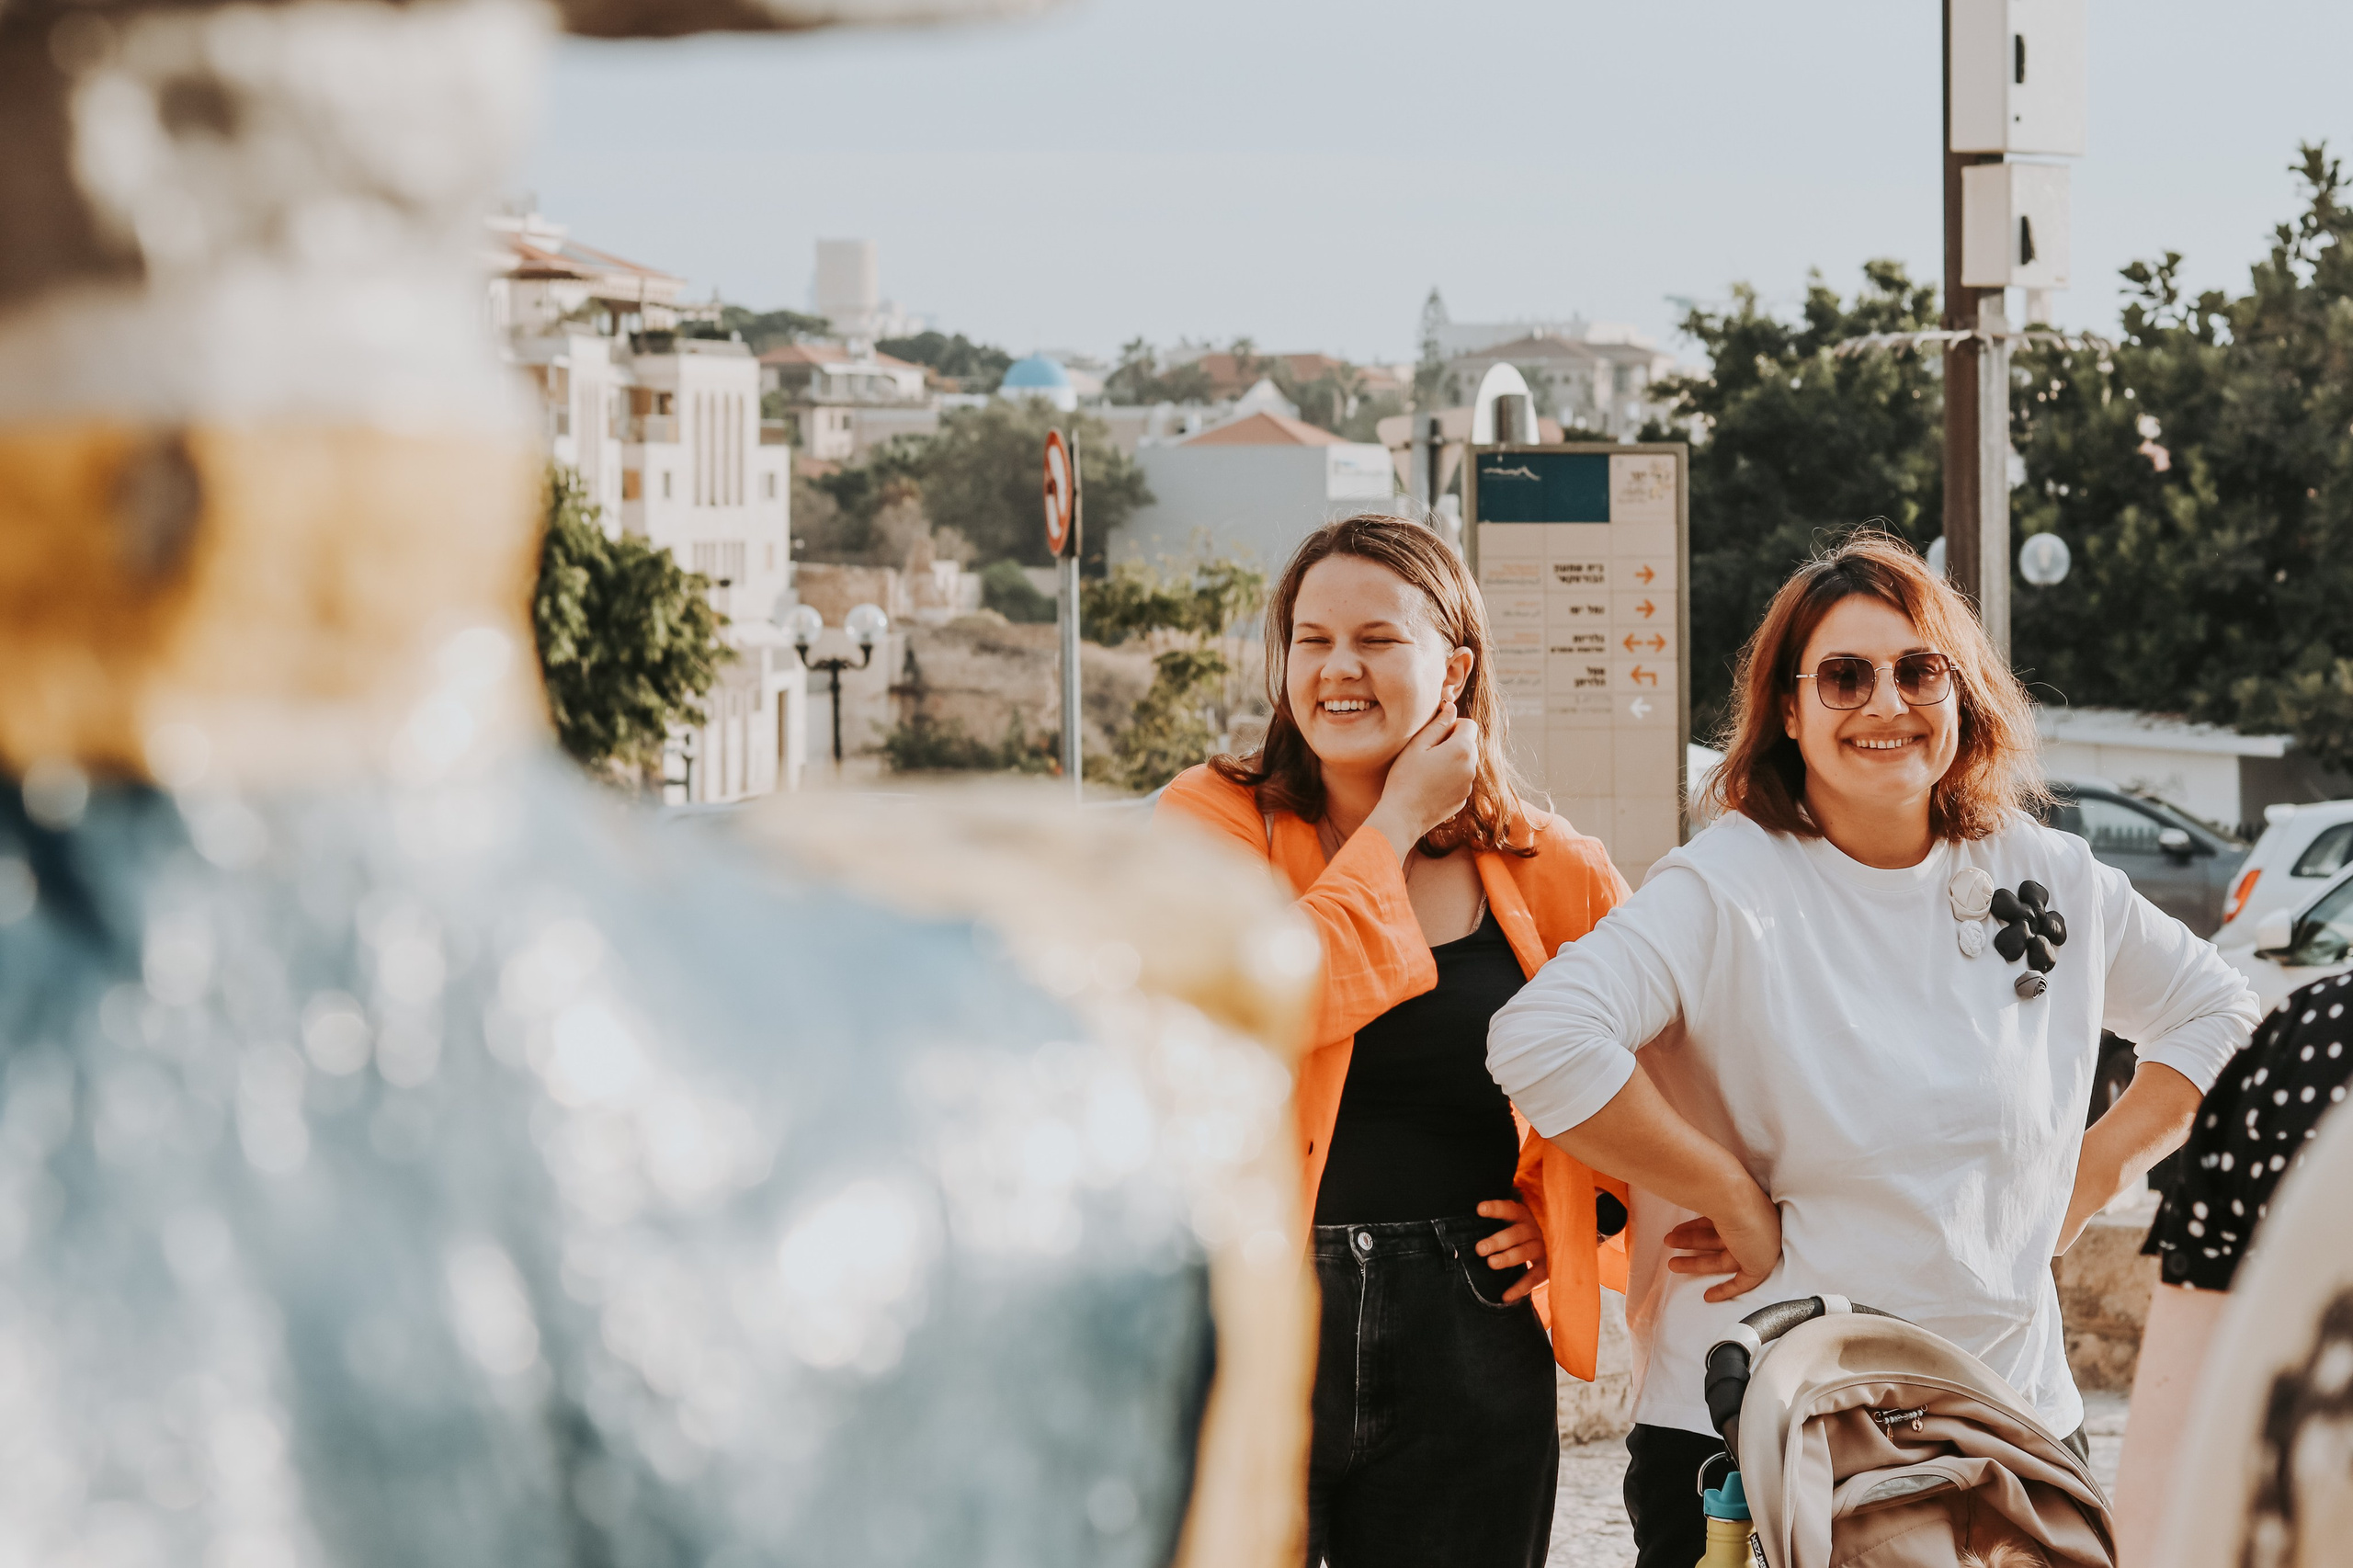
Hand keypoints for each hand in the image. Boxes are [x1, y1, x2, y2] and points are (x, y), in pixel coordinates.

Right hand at [1367, 712, 1478, 855]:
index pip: (1469, 724)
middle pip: (1469, 743)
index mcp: (1462, 750)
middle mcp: (1471, 767)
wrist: (1403, 816)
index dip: (1452, 725)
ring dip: (1452, 760)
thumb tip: (1451, 707)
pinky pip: (1461, 779)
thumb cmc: (1405, 778)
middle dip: (1453, 742)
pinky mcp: (1463, 799)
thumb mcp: (1417, 745)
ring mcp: (1469, 785)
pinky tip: (1430, 785)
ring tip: (1427, 770)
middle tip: (1427, 752)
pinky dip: (1450, 777)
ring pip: (1466, 762)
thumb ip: (1438, 724)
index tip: (1434, 735)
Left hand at [1474, 1198, 1548, 1304]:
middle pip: (1515, 1234)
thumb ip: (1492, 1222)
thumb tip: (1462, 1227)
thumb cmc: (1517, 1229)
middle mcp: (1533, 1230)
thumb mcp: (1510, 1220)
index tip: (1479, 1209)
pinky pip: (1534, 1278)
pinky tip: (1505, 1297)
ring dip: (1508, 1258)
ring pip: (1524, 1252)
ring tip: (1491, 1264)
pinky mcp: (1547, 1266)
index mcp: (1522, 1215)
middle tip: (1479, 1249)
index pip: (1508, 1209)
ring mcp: (1541, 1248)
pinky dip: (1520, 1288)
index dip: (1495, 1208)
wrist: (1549, 1241)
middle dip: (1497, 1241)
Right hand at [1664, 1191, 1782, 1302]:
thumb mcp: (1705, 1190)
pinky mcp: (1760, 1264)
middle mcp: (1755, 1223)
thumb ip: (1694, 1195)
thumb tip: (1674, 1186)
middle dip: (1691, 1243)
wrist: (1733, 1199)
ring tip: (1672, 1264)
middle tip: (1671, 1243)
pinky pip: (1743, 1282)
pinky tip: (1708, 1295)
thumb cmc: (1719, 1188)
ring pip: (1723, 1259)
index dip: (1700, 1227)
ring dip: (1696, 1262)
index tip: (1682, 1229)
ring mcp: (1760, 1244)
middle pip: (1719, 1240)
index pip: (1720, 1220)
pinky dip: (1726, 1289)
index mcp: (1744, 1203)